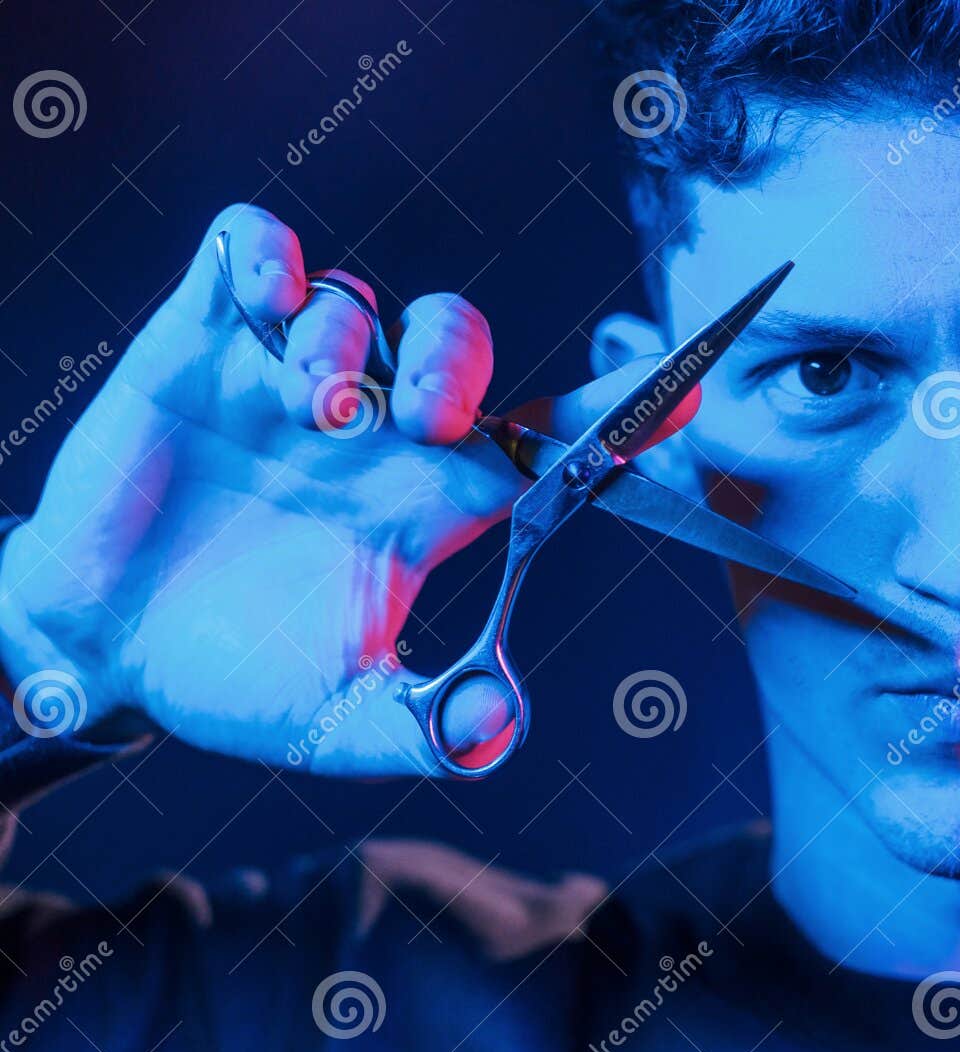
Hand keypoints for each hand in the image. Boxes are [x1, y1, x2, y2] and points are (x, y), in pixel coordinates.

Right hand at [0, 204, 656, 775]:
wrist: (104, 650)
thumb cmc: (236, 679)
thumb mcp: (339, 722)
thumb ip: (426, 730)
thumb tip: (502, 728)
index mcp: (431, 500)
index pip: (547, 439)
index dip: (622, 409)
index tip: (691, 388)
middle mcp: (376, 428)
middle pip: (458, 341)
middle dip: (458, 358)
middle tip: (431, 420)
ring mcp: (291, 378)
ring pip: (358, 298)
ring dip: (351, 344)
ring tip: (317, 414)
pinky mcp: (203, 342)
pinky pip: (252, 249)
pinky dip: (268, 260)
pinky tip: (267, 308)